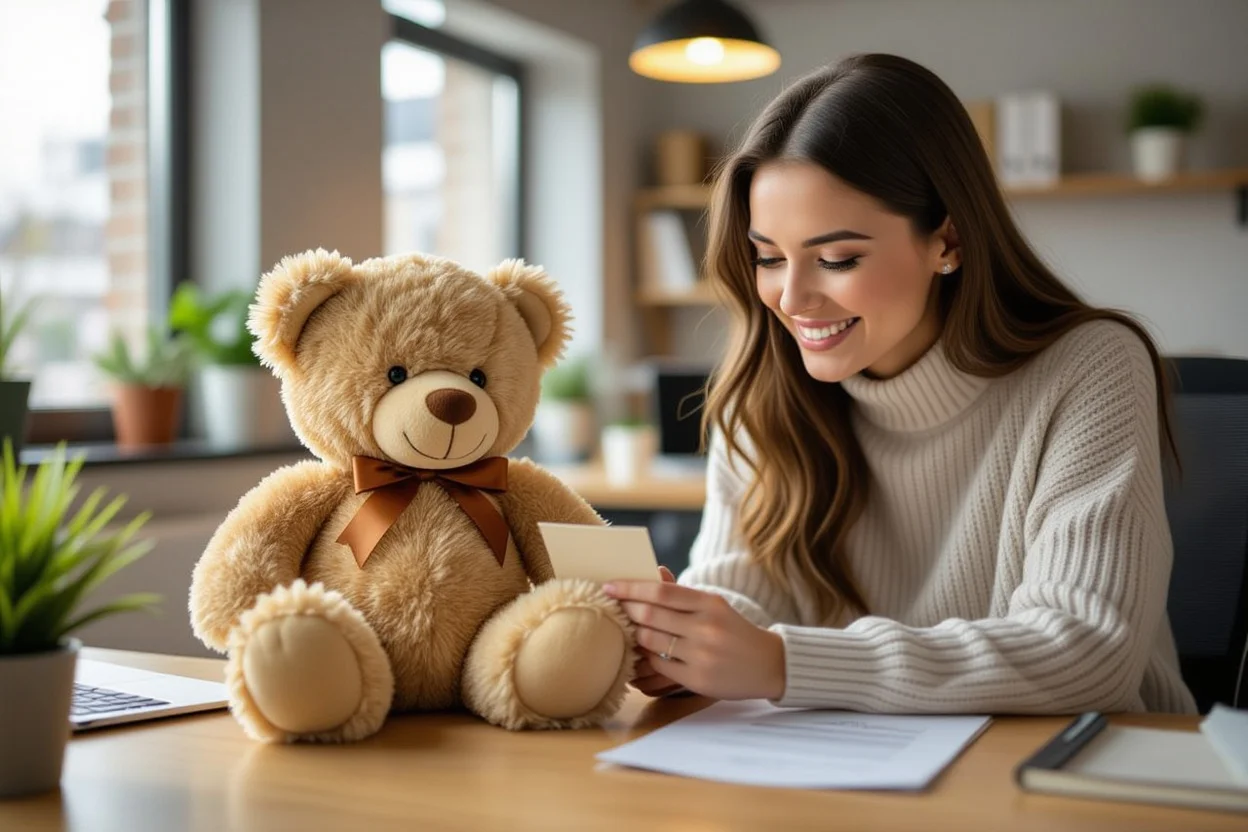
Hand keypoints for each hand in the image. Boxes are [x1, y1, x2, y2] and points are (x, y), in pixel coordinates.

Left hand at [605, 573, 785, 701]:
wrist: (769, 664)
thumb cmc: (734, 631)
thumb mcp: (715, 606)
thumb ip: (683, 595)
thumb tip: (652, 575)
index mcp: (709, 602)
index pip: (660, 591)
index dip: (630, 588)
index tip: (609, 586)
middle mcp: (706, 626)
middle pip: (650, 615)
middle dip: (626, 611)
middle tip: (612, 608)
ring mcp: (702, 654)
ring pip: (651, 641)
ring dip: (633, 636)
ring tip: (624, 631)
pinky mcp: (698, 678)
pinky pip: (659, 665)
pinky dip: (646, 659)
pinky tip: (639, 654)